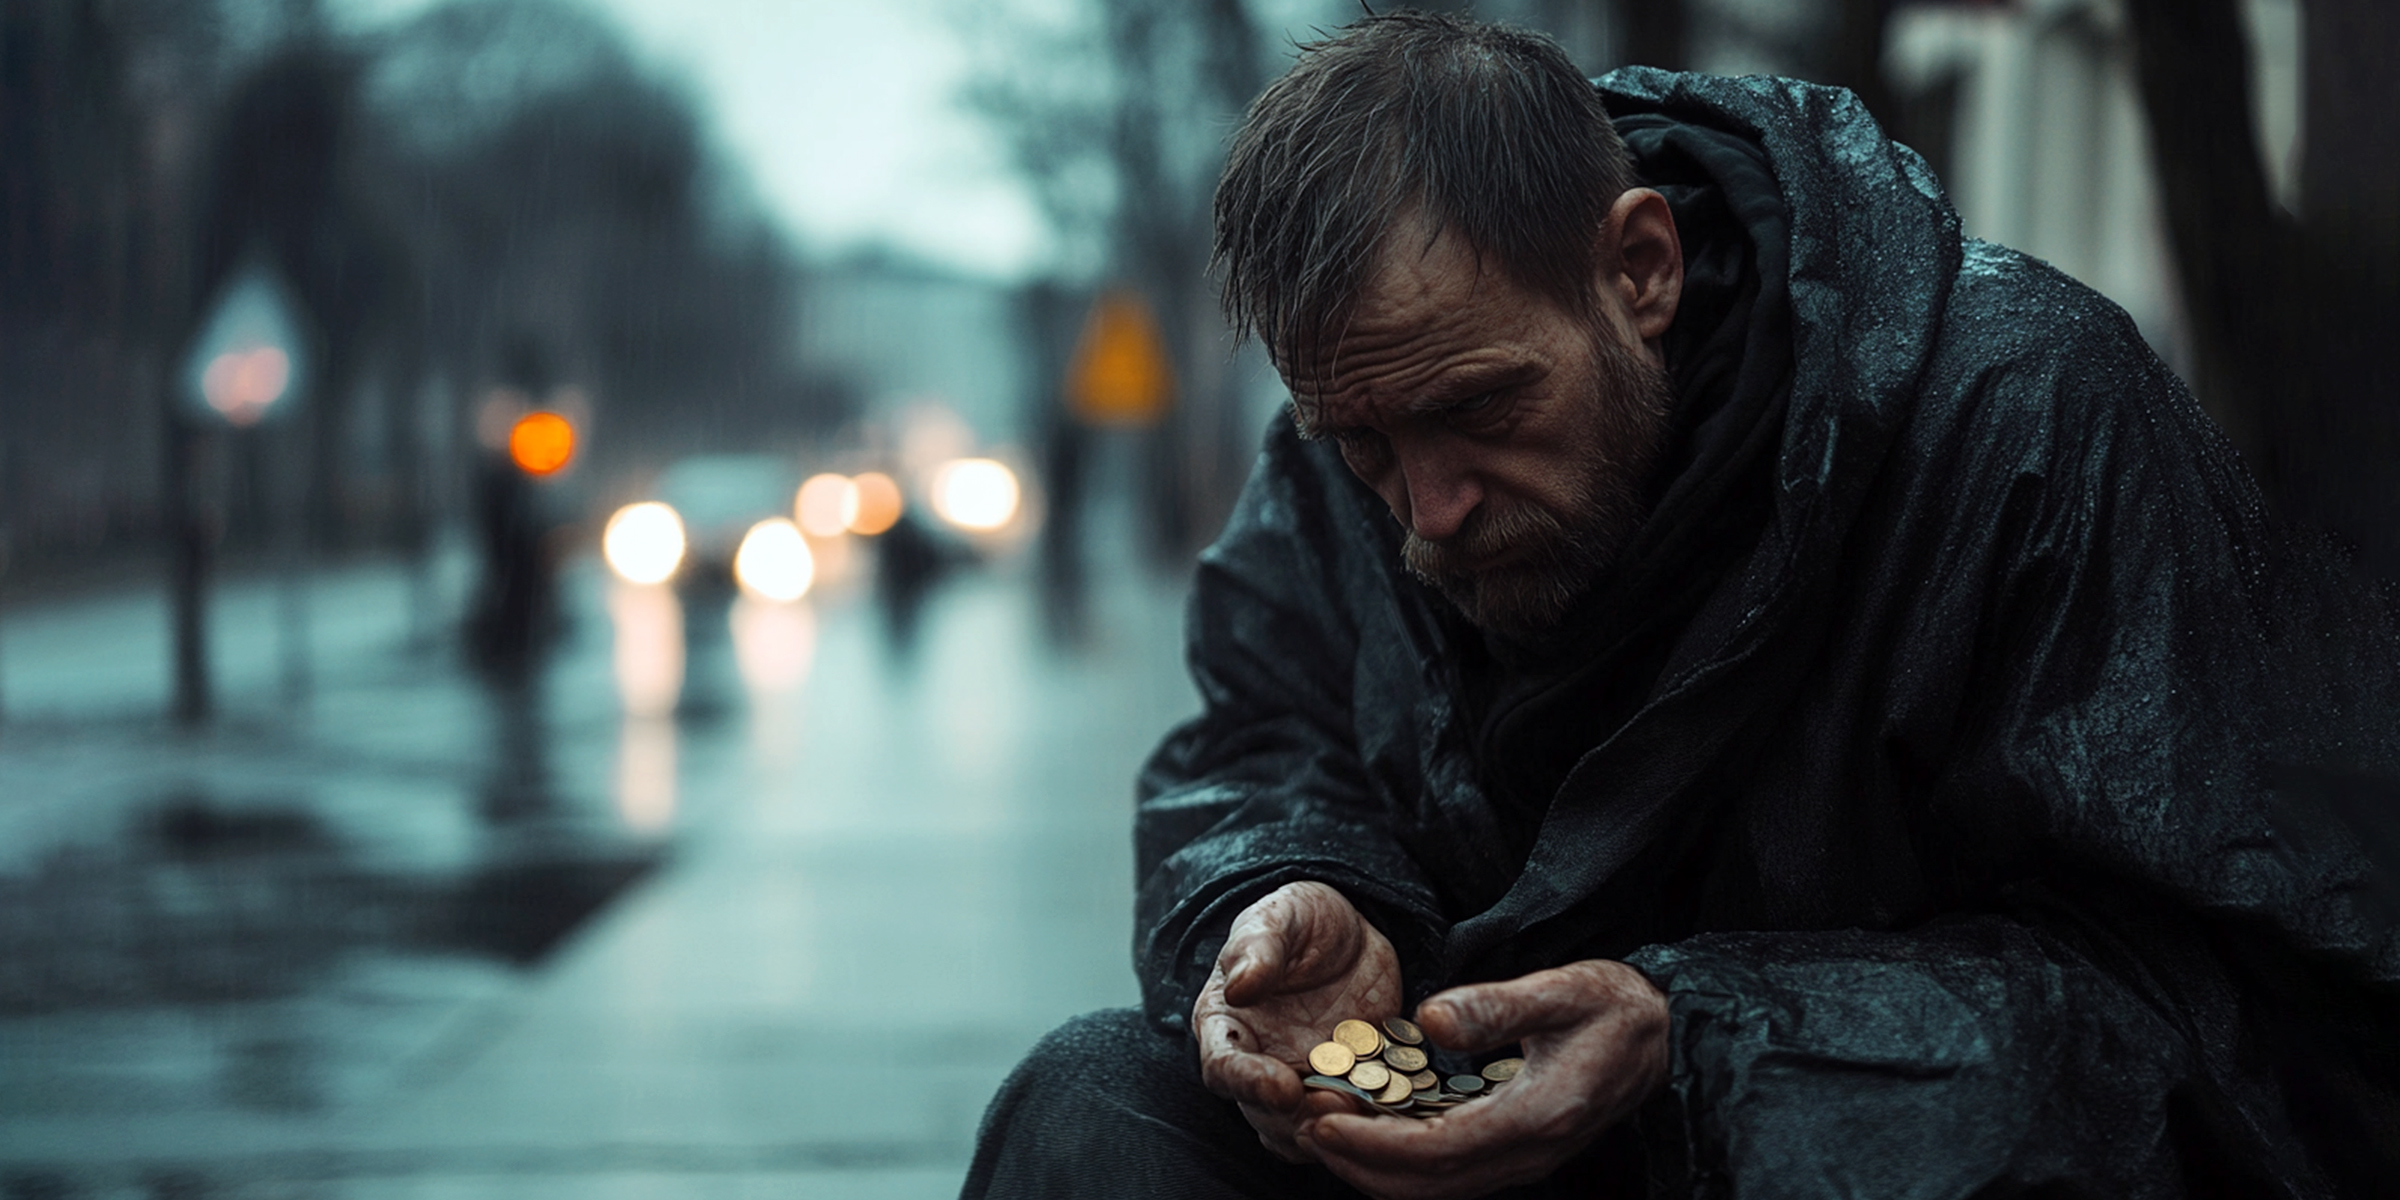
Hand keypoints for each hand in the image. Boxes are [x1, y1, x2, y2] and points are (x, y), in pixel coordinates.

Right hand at [1193, 881, 1403, 1162]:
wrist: (1353, 936)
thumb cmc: (1301, 919)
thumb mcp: (1281, 916)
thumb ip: (1257, 948)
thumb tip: (1239, 986)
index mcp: (1228, 1026)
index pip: (1223, 1068)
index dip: (1248, 1084)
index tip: (1282, 1088)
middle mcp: (1260, 1064)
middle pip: (1265, 1114)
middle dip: (1299, 1119)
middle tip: (1337, 1104)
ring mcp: (1304, 1082)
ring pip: (1305, 1130)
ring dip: (1334, 1129)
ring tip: (1366, 1110)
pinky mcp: (1347, 1090)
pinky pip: (1353, 1122)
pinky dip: (1371, 1122)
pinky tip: (1396, 1107)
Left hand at [1301, 959, 1668, 1199]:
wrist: (1664, 1036)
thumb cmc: (1614, 1006)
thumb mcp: (1562, 988)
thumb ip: (1496, 1004)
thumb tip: (1428, 1015)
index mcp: (1537, 1114)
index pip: (1438, 1150)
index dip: (1373, 1143)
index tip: (1322, 1119)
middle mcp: (1529, 1152)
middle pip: (1428, 1184)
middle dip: (1359, 1163)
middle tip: (1305, 1127)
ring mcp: (1524, 1158)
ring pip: (1436, 1186)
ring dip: (1374, 1166)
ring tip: (1323, 1129)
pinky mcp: (1516, 1150)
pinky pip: (1450, 1171)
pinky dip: (1402, 1158)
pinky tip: (1371, 1127)